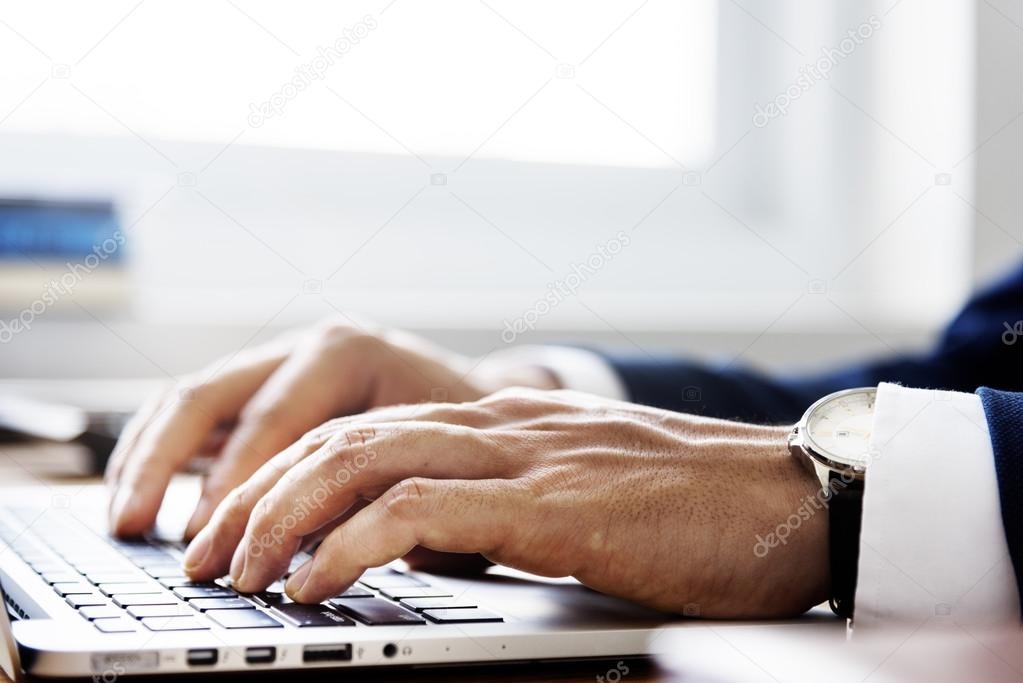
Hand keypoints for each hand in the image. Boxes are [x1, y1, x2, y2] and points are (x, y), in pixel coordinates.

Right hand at [105, 319, 558, 537]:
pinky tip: (141, 497)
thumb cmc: (464, 436)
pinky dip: (162, 454)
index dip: (238, 484)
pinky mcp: (265, 389)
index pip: (273, 420)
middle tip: (135, 529)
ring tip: (123, 521)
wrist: (481, 403)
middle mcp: (303, 348)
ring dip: (147, 459)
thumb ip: (371, 494)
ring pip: (190, 399)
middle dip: (164, 465)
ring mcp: (279, 363)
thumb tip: (308, 552)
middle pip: (209, 396)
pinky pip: (197, 414)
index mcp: (346, 354)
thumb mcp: (433, 459)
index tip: (217, 543)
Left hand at [184, 388, 827, 617]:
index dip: (289, 472)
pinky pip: (422, 509)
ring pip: (365, 458)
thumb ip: (518, 501)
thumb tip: (451, 542)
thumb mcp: (590, 495)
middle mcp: (505, 426)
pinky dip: (351, 543)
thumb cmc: (703, 510)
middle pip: (345, 435)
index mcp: (510, 425)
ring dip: (283, 514)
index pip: (369, 428)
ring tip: (234, 569)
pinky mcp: (549, 502)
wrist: (795, 497)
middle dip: (259, 491)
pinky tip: (312, 581)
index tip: (242, 523)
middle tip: (206, 548)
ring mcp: (525, 456)